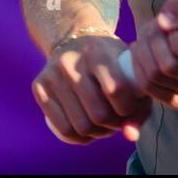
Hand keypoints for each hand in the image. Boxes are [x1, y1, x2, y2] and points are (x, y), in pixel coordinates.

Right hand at [33, 34, 153, 143]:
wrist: (73, 40)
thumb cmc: (109, 61)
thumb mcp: (128, 72)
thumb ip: (139, 106)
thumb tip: (130, 136)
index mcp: (96, 51)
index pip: (116, 90)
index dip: (128, 109)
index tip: (129, 108)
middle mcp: (70, 61)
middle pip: (99, 114)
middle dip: (113, 125)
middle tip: (116, 119)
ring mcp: (52, 74)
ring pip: (81, 126)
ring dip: (98, 133)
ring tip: (103, 123)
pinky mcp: (39, 87)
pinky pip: (63, 129)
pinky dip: (80, 137)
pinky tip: (88, 127)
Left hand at [123, 0, 177, 113]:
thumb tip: (165, 25)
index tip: (174, 30)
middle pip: (172, 68)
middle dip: (154, 42)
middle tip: (152, 27)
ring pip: (156, 78)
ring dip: (143, 52)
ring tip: (145, 36)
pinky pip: (150, 90)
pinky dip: (139, 68)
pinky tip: (141, 52)